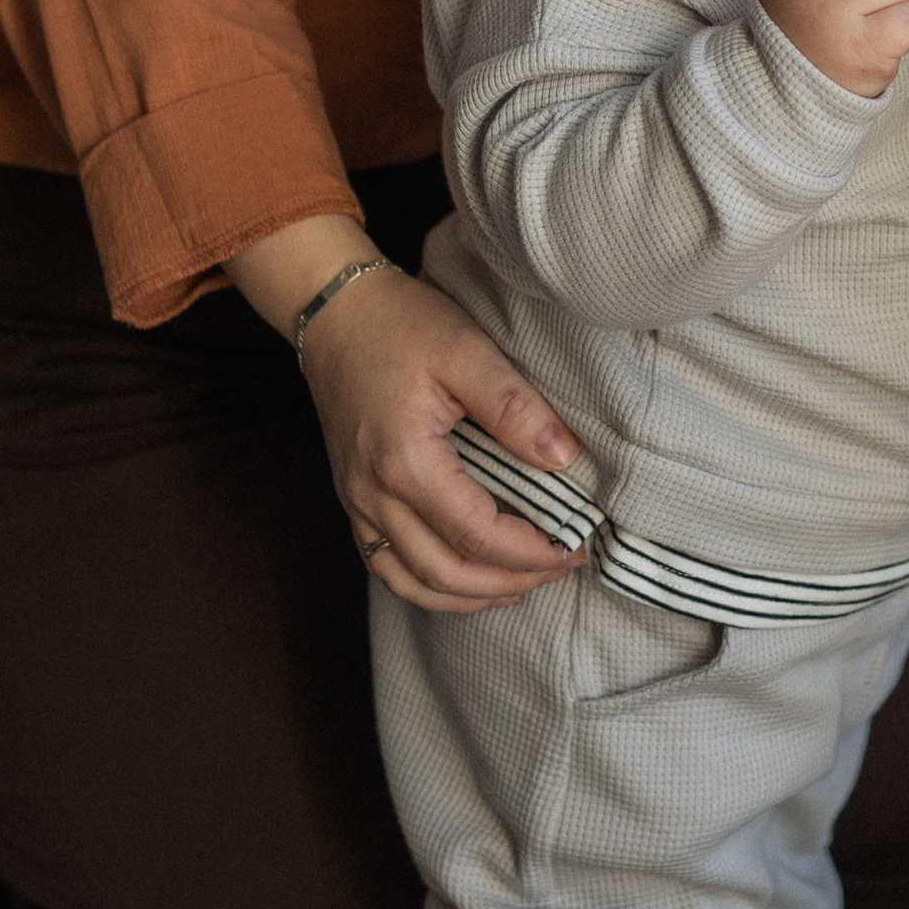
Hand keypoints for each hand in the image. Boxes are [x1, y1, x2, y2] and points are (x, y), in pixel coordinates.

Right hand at [300, 260, 587, 615]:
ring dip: (469, 595)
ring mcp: (357, 502)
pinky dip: (428, 586)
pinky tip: (465, 580)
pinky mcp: (354, 499)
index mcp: (403, 461)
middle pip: (445, 572)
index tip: (574, 546)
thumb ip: (514, 407)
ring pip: (411, 581)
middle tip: (560, 567)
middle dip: (509, 581)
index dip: (529, 551)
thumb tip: (563, 458)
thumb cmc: (400, 324)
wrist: (335, 313)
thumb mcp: (466, 350)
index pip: (476, 533)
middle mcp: (373, 494)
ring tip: (521, 585)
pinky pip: (385, 565)